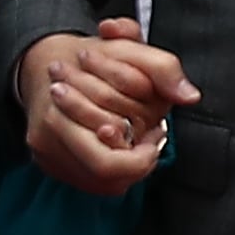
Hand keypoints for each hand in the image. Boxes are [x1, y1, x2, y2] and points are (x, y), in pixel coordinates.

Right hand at [18, 16, 192, 195]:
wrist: (46, 64)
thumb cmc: (90, 57)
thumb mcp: (129, 51)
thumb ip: (162, 67)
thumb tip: (189, 96)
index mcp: (60, 106)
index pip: (108, 159)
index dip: (141, 154)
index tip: (155, 130)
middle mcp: (46, 135)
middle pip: (106, 173)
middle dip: (138, 157)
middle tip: (152, 134)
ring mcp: (45, 153)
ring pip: (101, 183)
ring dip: (128, 165)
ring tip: (138, 139)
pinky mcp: (48, 163)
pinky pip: (92, 182)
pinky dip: (115, 169)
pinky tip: (123, 147)